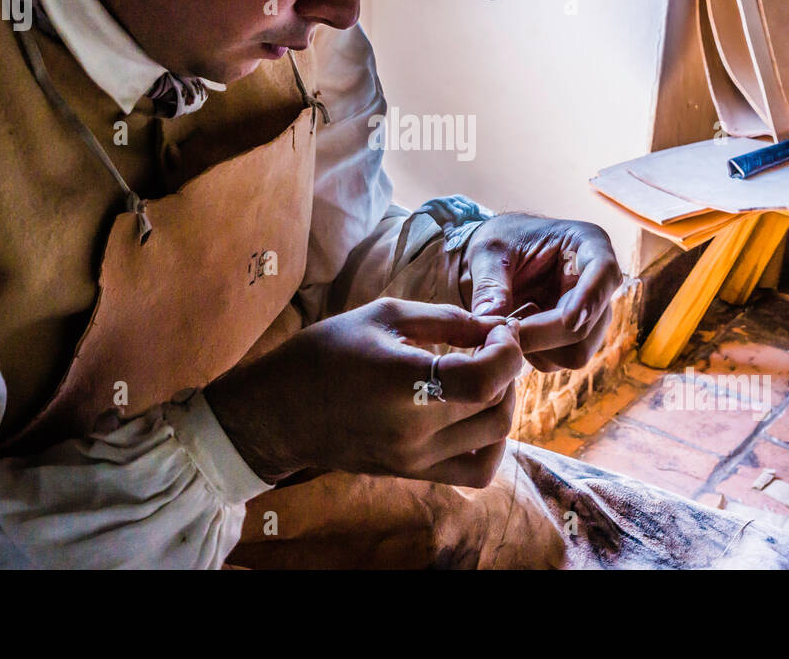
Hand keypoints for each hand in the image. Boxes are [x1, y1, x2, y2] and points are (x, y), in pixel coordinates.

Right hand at [204, 298, 522, 486]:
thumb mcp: (383, 315)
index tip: (500, 331)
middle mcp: (413, 430)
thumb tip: (497, 325)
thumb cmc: (325, 353)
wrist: (279, 411)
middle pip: (498, 409)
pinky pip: (476, 470)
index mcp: (402, 383)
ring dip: (503, 404)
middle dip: (509, 372)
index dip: (508, 351)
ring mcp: (414, 459)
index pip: (486, 379)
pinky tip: (473, 412)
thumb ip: (447, 319)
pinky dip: (490, 442)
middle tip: (492, 347)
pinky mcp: (413, 473)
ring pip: (495, 441)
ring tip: (484, 377)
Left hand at [463, 213, 622, 372]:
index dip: (590, 298)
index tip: (569, 321)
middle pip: (587, 324)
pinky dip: (532, 354)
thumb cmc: (500, 244)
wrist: (497, 260)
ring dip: (536, 347)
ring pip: (576, 351)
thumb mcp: (488, 251)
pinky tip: (515, 331)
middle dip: (543, 333)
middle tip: (499, 331)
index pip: (604, 271)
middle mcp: (598, 283)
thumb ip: (490, 282)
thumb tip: (492, 318)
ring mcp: (592, 314)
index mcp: (588, 244)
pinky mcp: (577, 339)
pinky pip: (559, 361)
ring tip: (506, 322)